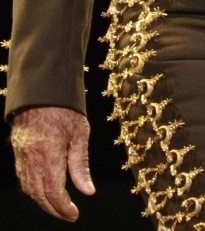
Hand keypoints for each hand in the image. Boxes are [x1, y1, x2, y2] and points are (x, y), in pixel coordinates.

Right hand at [11, 106, 94, 221]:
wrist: (42, 89)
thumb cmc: (65, 109)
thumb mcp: (80, 134)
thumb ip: (80, 165)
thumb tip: (87, 191)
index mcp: (48, 158)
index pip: (54, 193)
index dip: (63, 208)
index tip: (74, 214)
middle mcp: (31, 161)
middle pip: (39, 195)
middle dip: (53, 208)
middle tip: (67, 214)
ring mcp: (21, 156)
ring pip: (29, 188)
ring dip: (42, 200)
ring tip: (57, 204)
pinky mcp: (18, 149)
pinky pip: (23, 176)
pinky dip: (32, 187)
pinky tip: (42, 187)